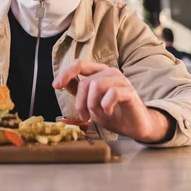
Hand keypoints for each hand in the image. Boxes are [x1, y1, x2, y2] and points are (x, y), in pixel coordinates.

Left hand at [53, 60, 175, 142]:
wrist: (134, 126)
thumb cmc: (113, 113)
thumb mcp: (90, 103)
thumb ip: (78, 91)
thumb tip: (61, 83)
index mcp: (99, 72)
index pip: (80, 65)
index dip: (66, 73)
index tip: (56, 86)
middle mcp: (109, 72)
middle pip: (86, 81)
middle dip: (80, 102)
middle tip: (85, 116)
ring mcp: (121, 80)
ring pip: (96, 86)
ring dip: (93, 105)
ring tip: (98, 115)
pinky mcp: (129, 91)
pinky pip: (112, 94)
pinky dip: (106, 106)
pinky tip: (108, 112)